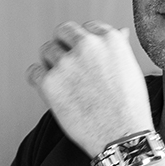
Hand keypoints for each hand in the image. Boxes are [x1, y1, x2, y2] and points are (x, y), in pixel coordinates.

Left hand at [26, 21, 153, 157]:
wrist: (122, 138)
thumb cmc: (129, 109)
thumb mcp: (131, 70)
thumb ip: (119, 47)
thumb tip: (119, 31)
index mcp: (110, 39)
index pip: (87, 28)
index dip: (84, 43)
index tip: (86, 57)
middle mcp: (87, 45)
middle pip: (63, 32)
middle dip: (64, 45)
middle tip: (69, 65)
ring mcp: (66, 63)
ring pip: (47, 50)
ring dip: (52, 63)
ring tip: (65, 83)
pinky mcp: (49, 82)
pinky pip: (33, 71)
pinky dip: (39, 79)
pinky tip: (51, 89)